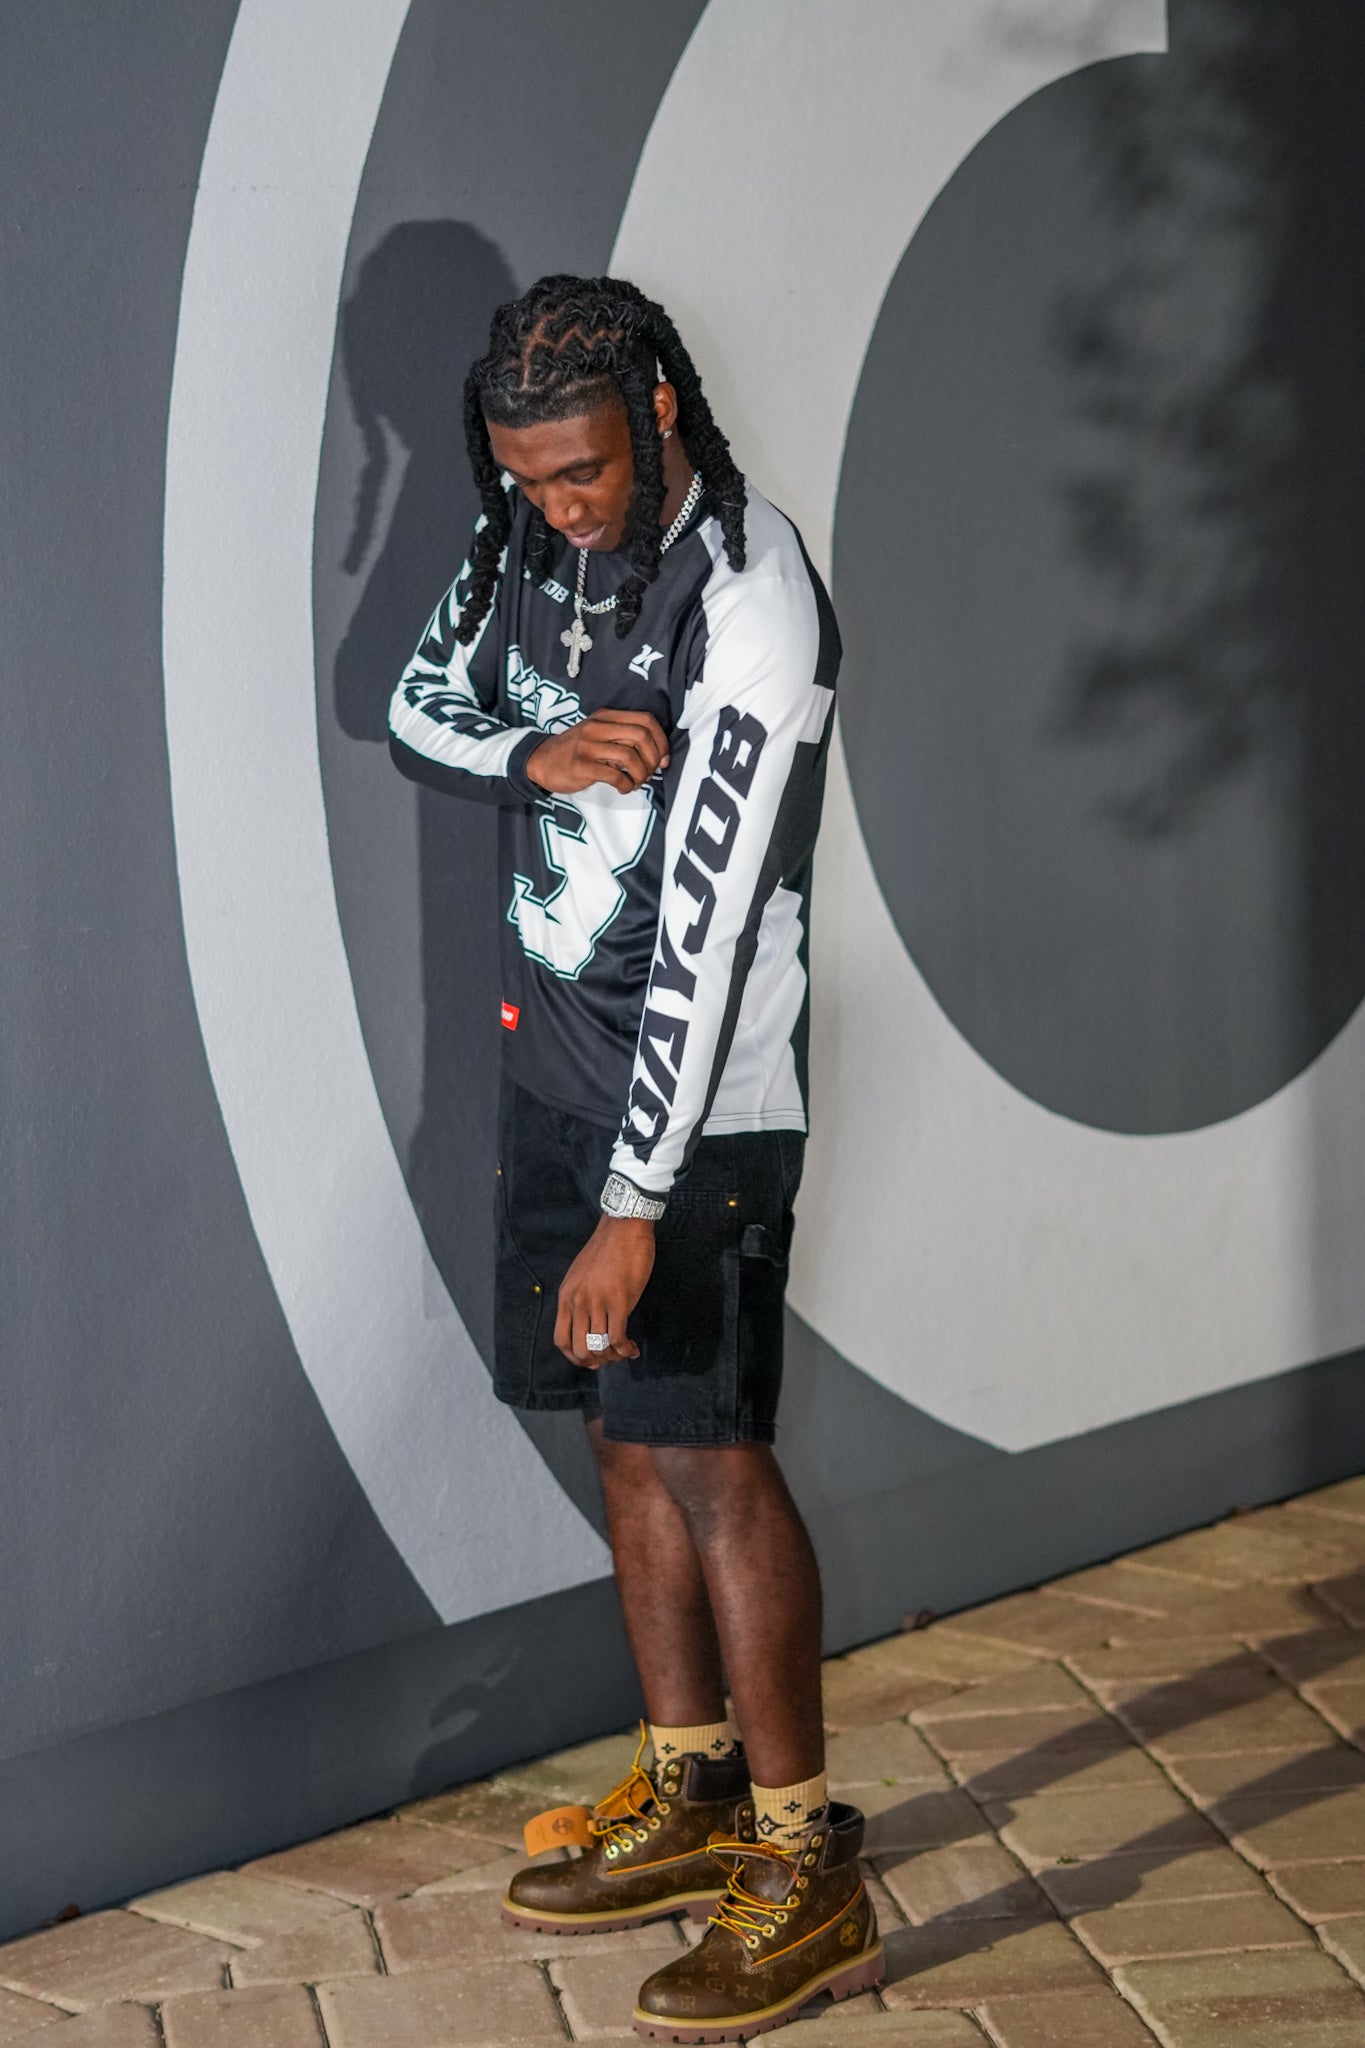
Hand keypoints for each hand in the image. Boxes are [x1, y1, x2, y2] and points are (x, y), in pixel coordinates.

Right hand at [527, 709, 669, 795]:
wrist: (541, 761)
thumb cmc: (576, 750)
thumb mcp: (598, 734)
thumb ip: (623, 737)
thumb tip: (657, 755)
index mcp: (606, 717)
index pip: (646, 720)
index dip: (661, 741)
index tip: (663, 758)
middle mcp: (597, 727)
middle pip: (641, 736)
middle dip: (653, 759)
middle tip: (650, 773)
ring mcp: (588, 746)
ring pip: (630, 757)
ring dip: (640, 775)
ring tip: (636, 782)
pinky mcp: (581, 766)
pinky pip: (614, 776)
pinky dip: (626, 785)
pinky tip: (623, 788)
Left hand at [555, 1215, 656, 1365]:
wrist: (624, 1226)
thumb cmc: (607, 1248)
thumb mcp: (582, 1274)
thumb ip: (580, 1297)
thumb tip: (589, 1322)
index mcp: (567, 1296)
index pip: (561, 1340)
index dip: (574, 1357)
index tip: (590, 1361)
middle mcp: (578, 1301)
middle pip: (580, 1348)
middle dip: (596, 1360)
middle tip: (611, 1358)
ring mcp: (597, 1301)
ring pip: (600, 1346)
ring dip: (614, 1356)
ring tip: (625, 1352)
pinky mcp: (619, 1300)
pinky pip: (618, 1337)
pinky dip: (626, 1349)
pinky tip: (633, 1348)